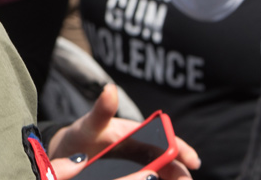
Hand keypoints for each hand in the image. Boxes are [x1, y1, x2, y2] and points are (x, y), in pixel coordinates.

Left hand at [49, 86, 198, 179]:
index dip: (182, 150)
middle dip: (180, 174)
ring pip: (159, 176)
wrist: (67, 154)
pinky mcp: (131, 178)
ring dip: (170, 179)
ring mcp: (138, 169)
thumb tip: (110, 89)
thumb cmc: (82, 135)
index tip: (193, 161)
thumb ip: (100, 111)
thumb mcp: (89, 125)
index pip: (167, 142)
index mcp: (140, 136)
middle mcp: (143, 153)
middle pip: (169, 165)